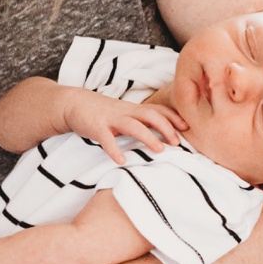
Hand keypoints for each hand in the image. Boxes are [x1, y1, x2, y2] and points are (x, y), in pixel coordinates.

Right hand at [64, 94, 185, 164]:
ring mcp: (111, 118)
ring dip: (148, 137)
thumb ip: (142, 121)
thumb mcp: (125, 114)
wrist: (74, 103)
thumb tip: (164, 133)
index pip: (158, 110)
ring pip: (132, 125)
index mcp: (134, 109)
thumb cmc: (104, 112)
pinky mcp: (96, 126)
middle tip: (177, 143)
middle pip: (150, 115)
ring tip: (160, 150)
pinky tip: (121, 160)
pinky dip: (114, 149)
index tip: (187, 127)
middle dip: (166, 127)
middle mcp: (126, 112)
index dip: (173, 117)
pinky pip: (106, 139)